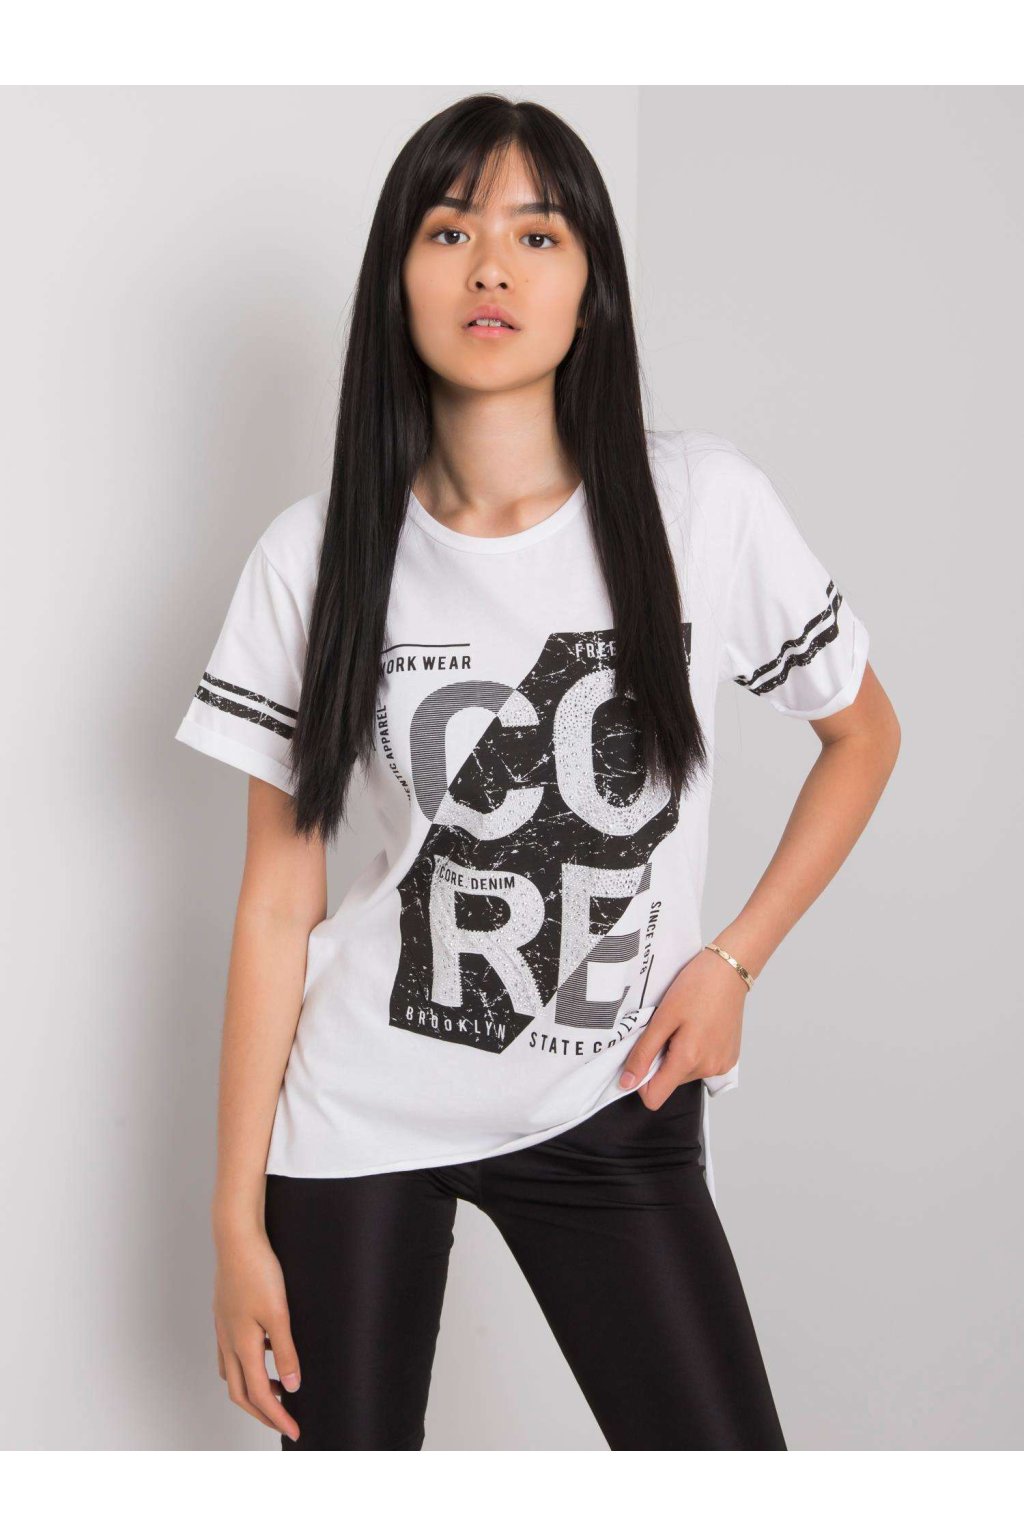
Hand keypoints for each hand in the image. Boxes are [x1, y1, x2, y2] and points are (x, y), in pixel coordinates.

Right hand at [213, 1225, 301, 1442]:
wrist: (236, 1238)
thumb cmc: (257, 1271)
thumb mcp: (278, 1313)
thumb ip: (284, 1351)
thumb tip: (291, 1387)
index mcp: (242, 1345)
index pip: (258, 1395)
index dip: (276, 1417)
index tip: (294, 1430)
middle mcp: (228, 1341)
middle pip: (240, 1392)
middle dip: (262, 1412)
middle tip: (284, 1421)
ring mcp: (223, 1327)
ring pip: (232, 1373)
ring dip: (252, 1389)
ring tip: (278, 1389)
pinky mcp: (225, 1313)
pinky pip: (231, 1352)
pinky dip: (246, 1364)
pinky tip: (263, 1352)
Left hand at [618, 946, 746, 1109]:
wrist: (729, 971)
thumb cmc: (697, 986)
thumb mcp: (662, 1017)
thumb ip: (644, 1053)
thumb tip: (627, 1082)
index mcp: (689, 1060)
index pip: (654, 1097)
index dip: (641, 1081)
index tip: (642, 1057)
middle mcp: (708, 1069)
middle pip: (669, 1082)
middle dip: (662, 1059)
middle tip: (667, 1029)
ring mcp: (721, 1065)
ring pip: (685, 1073)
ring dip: (678, 1054)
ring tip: (684, 1026)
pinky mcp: (729, 1059)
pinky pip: (702, 1065)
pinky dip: (694, 1052)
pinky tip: (698, 1028)